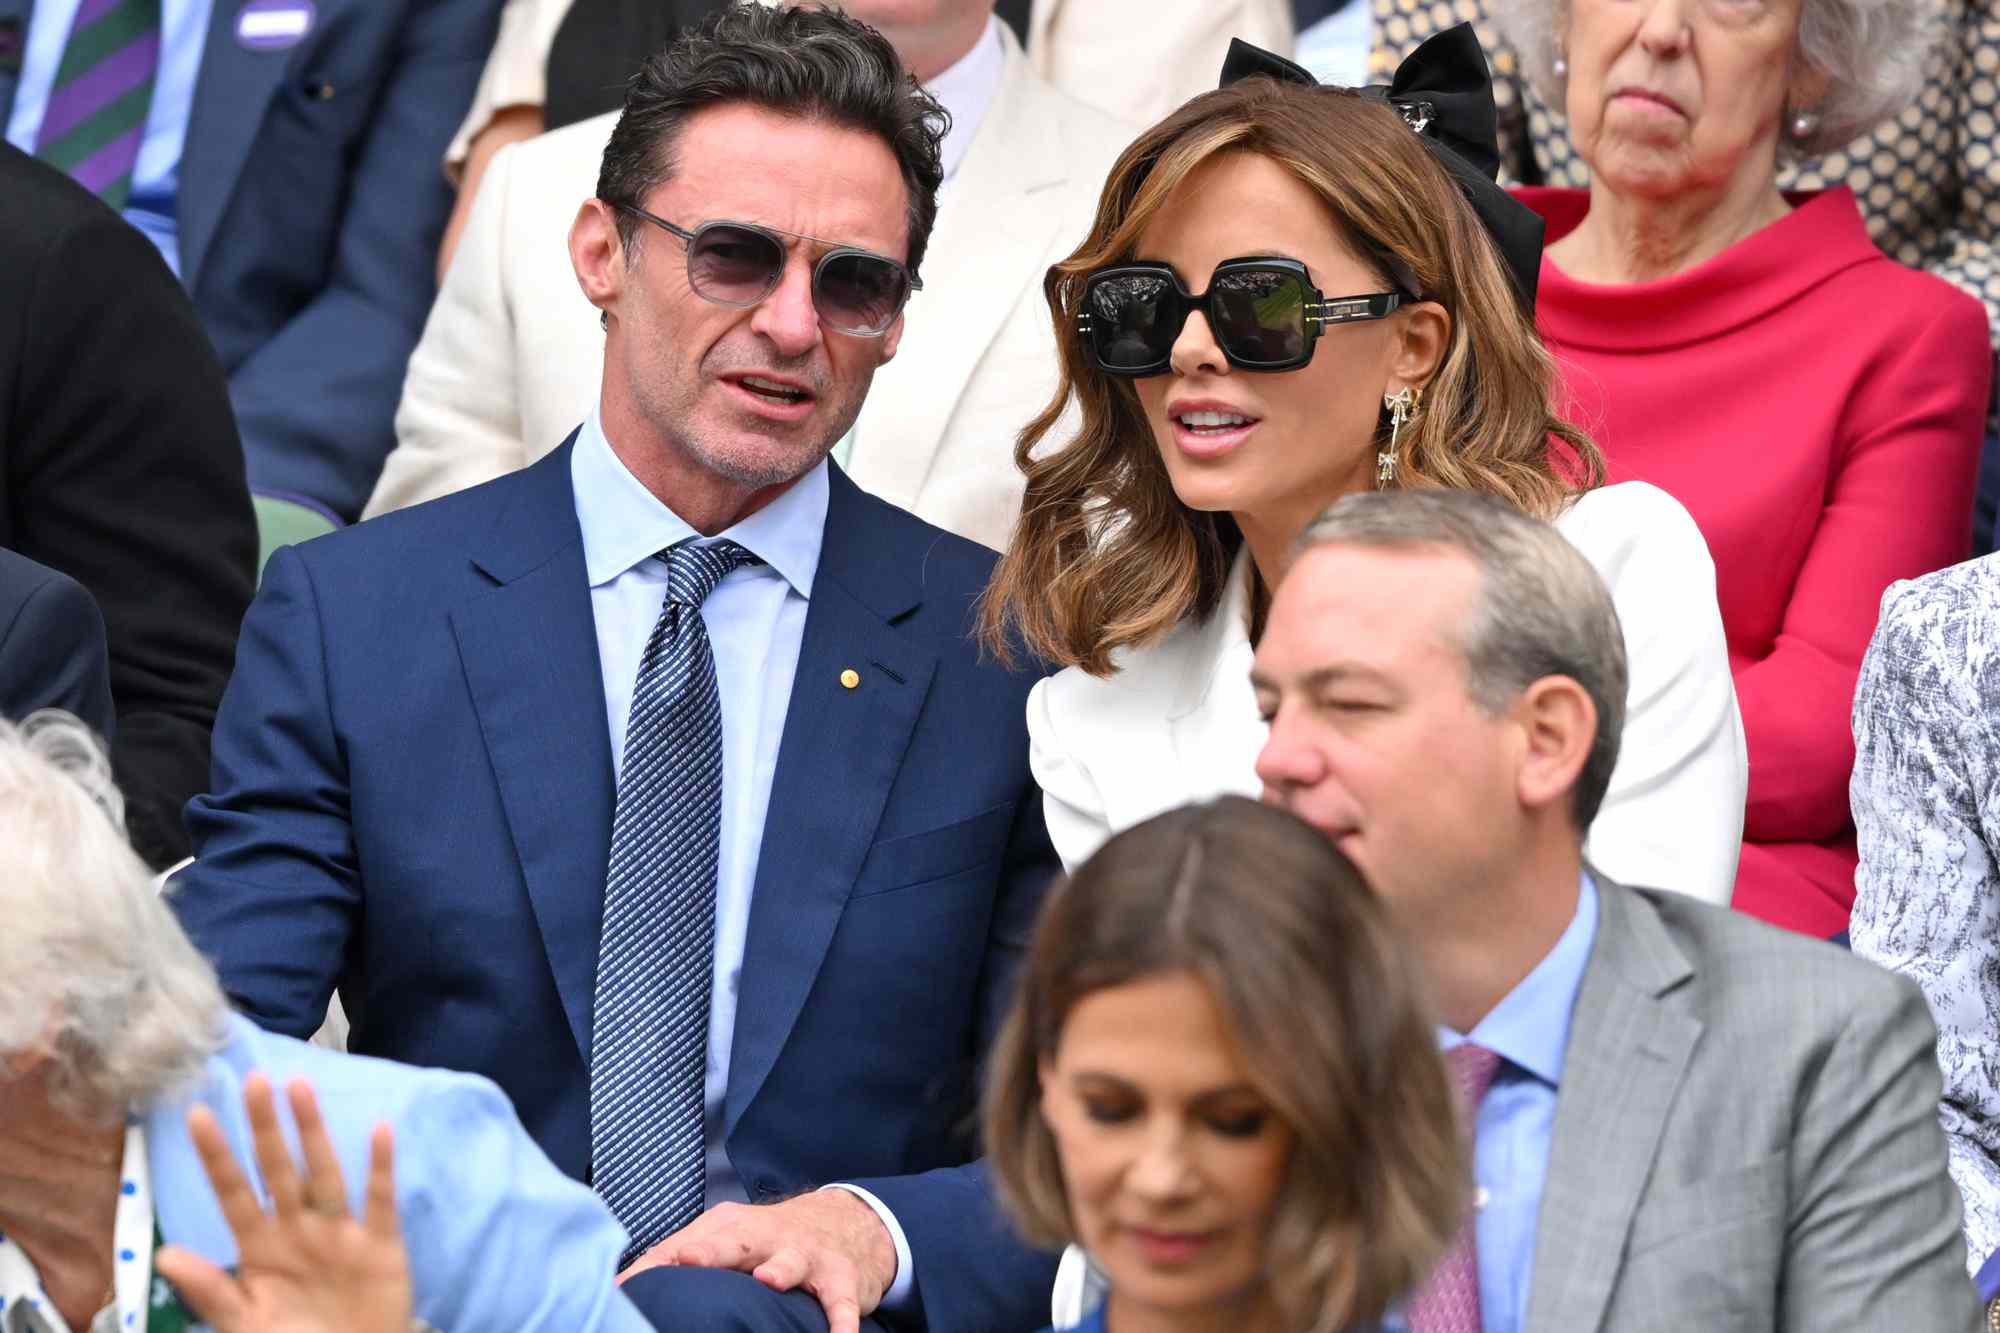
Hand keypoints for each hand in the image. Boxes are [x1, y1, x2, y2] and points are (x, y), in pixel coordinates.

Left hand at [154, 1074, 412, 1332]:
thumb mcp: (244, 1325)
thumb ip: (210, 1290)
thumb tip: (164, 1255)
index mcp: (260, 1247)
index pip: (233, 1192)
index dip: (217, 1155)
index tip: (197, 1113)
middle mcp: (297, 1228)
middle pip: (277, 1169)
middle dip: (264, 1126)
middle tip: (253, 1079)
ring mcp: (339, 1231)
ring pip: (323, 1172)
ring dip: (312, 1131)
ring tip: (300, 1087)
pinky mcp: (380, 1243)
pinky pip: (379, 1200)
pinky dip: (381, 1167)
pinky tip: (380, 1131)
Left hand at [619, 1191, 895, 1332]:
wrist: (849, 1222)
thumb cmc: (771, 1239)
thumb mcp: (727, 1239)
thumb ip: (678, 1258)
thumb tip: (617, 1289)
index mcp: (730, 1228)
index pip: (684, 1245)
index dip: (655, 1266)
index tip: (621, 1289)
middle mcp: (766, 1236)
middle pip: (735, 1241)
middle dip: (711, 1251)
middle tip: (688, 1261)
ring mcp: (806, 1255)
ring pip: (791, 1260)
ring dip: (781, 1269)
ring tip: (769, 1280)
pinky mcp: (840, 1277)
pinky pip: (841, 1302)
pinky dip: (841, 1321)